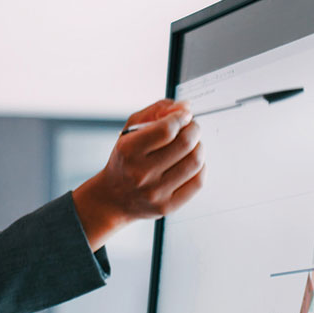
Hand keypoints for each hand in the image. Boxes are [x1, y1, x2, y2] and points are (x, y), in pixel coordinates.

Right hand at [72, 99, 204, 249]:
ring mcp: (155, 192)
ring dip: (199, 147)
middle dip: (194, 129)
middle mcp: (141, 173)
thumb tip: (185, 106)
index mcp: (128, 151)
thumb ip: (156, 112)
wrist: (113, 198)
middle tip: (192, 127)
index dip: (181, 117)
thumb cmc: (124, 161)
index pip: (166, 129)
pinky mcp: (168, 206)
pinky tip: (191, 163)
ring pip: (195, 162)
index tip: (184, 115)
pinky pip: (198, 182)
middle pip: (185, 144)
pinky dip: (201, 167)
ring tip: (192, 145)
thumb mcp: (130, 131)